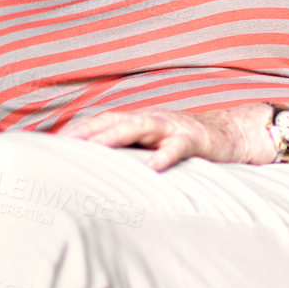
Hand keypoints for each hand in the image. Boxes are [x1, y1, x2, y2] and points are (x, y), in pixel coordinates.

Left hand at [58, 104, 271, 171]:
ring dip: (115, 137)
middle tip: (65, 145)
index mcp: (140, 121)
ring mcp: (172, 127)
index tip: (55, 143)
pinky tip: (151, 168)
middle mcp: (152, 119)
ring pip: (139, 128)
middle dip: (89, 131)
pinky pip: (176, 148)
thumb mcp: (156, 144)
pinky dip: (163, 156)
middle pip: (114, 121)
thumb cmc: (188, 143)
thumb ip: (132, 150)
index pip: (104, 121)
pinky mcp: (194, 140)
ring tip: (95, 149)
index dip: (80, 130)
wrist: (233, 133)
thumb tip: (102, 166)